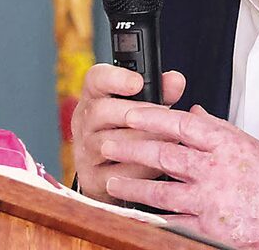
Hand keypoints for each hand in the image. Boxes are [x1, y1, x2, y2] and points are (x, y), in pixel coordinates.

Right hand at [70, 63, 185, 201]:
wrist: (111, 171)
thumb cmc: (129, 129)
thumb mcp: (142, 105)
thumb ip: (160, 90)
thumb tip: (175, 81)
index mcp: (94, 96)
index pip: (95, 78)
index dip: (115, 78)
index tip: (137, 83)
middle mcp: (83, 122)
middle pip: (100, 111)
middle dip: (136, 113)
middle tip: (166, 115)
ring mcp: (84, 152)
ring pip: (109, 144)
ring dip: (143, 141)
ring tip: (169, 138)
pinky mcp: (92, 179)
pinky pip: (117, 174)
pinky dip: (141, 169)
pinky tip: (159, 164)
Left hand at [102, 104, 258, 249]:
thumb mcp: (248, 143)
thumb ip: (216, 128)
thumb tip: (193, 112)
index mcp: (224, 144)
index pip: (181, 124)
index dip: (153, 116)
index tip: (132, 111)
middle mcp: (213, 170)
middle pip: (164, 154)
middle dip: (131, 147)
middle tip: (108, 141)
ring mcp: (208, 199)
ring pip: (161, 190)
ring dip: (132, 184)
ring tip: (112, 179)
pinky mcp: (207, 226)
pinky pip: (171, 220)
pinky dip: (150, 216)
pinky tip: (133, 211)